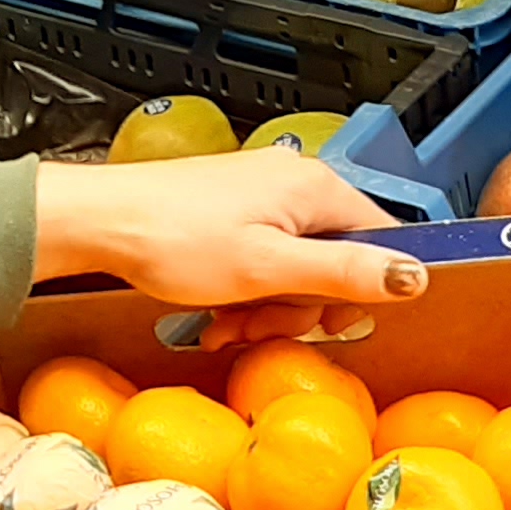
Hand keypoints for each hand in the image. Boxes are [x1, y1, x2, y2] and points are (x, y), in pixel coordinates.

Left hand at [36, 150, 421, 347]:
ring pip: (295, 271)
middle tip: (258, 324)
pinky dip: (244, 295)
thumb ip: (343, 274)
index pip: (381, 243)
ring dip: (265, 309)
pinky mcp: (232, 214)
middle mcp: (296, 185)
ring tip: (226, 324)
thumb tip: (413, 277)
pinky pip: (262, 264)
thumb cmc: (172, 238)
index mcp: (317, 189)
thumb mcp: (267, 269)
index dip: (360, 293)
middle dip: (298, 308)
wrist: (98, 221)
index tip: (325, 320)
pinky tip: (215, 315)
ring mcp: (262, 198)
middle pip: (336, 263)